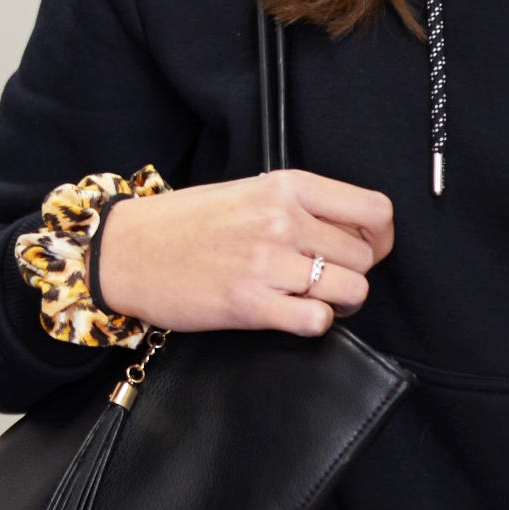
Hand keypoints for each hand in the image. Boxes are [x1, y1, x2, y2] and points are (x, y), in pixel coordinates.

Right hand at [90, 171, 394, 337]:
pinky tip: (290, 314)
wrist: (127, 251)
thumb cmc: (185, 223)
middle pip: (365, 257)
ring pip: (351, 290)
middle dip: (352, 273)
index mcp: (286, 186)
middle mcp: (282, 220)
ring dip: (338, 301)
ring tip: (309, 298)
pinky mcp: (251, 304)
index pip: (374, 211)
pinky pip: (317, 321)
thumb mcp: (248, 192)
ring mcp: (267, 263)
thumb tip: (353, 232)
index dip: (381, 237)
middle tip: (326, 279)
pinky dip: (313, 323)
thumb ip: (300, 206)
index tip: (368, 249)